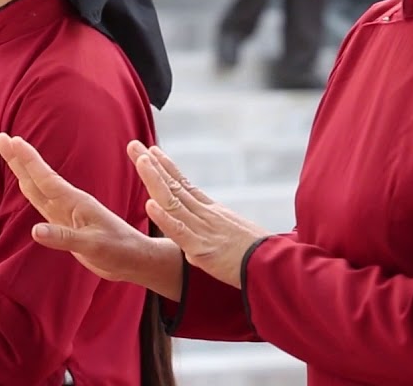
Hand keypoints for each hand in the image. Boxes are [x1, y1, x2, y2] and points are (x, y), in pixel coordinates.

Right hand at [0, 133, 182, 298]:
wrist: (135, 258)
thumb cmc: (119, 251)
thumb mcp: (93, 246)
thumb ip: (64, 238)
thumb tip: (35, 231)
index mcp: (74, 203)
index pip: (45, 178)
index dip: (27, 160)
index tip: (11, 140)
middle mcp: (68, 204)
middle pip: (36, 178)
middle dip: (18, 159)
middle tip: (0, 137)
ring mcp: (66, 214)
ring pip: (38, 188)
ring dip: (22, 171)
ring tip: (9, 153)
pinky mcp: (67, 225)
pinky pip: (44, 204)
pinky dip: (31, 191)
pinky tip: (26, 185)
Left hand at [131, 142, 271, 288]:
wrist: (278, 268)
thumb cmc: (260, 259)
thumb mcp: (235, 240)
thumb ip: (215, 238)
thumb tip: (199, 245)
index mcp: (214, 213)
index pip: (185, 185)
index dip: (167, 168)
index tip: (152, 151)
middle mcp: (207, 216)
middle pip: (174, 186)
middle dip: (152, 165)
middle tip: (134, 143)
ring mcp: (204, 231)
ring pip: (174, 202)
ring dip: (155, 180)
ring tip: (140, 159)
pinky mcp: (204, 251)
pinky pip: (181, 232)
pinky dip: (165, 218)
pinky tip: (150, 205)